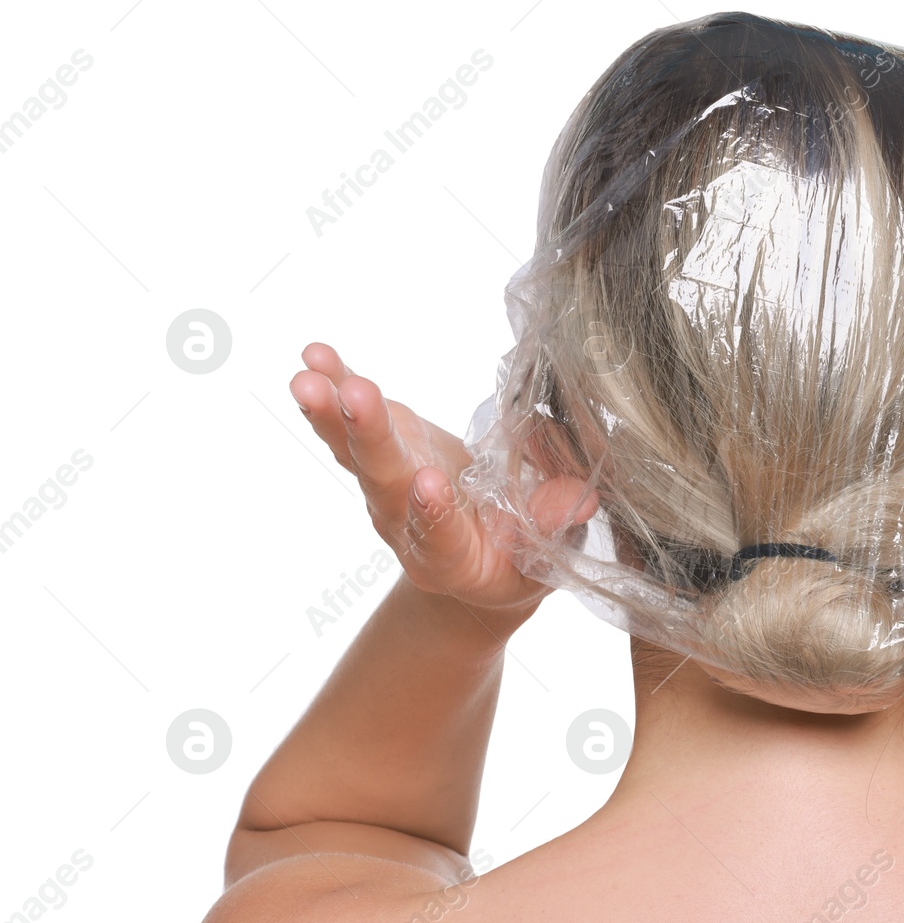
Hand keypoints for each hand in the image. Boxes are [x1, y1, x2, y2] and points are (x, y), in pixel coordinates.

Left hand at [289, 343, 596, 622]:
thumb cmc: (522, 560)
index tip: (428, 484)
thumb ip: (553, 528)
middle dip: (368, 438)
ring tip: (309, 375)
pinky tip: (314, 355)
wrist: (477, 567)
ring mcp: (388, 488)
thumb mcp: (547, 558)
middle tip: (352, 398)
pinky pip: (349, 421)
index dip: (432, 514)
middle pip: (384, 482)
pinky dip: (332, 385)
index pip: (439, 538)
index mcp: (454, 560)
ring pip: (356, 451)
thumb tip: (576, 499)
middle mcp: (406, 526)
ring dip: (330, 411)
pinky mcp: (383, 453)